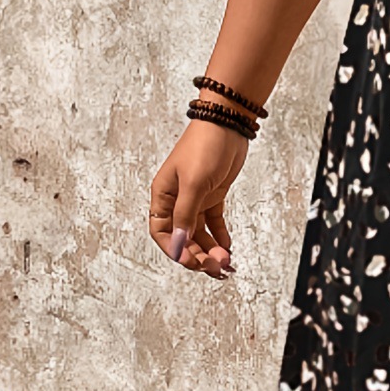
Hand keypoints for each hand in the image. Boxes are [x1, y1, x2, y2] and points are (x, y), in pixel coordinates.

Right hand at [148, 119, 248, 276]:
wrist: (228, 124)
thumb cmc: (205, 146)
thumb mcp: (194, 183)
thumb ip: (186, 215)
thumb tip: (180, 244)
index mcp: (163, 196)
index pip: (161, 232)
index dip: (175, 250)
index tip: (191, 262)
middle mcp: (176, 200)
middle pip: (183, 237)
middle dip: (197, 254)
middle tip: (215, 266)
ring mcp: (196, 198)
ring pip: (199, 233)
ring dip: (211, 249)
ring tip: (225, 261)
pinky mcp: (213, 196)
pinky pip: (213, 223)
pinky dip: (220, 237)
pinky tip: (228, 247)